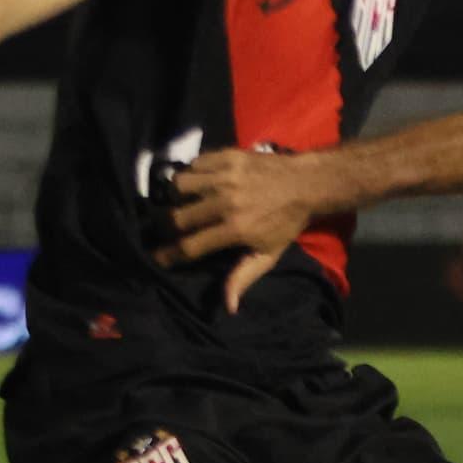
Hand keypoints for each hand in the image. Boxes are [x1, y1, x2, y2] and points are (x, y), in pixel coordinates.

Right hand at [160, 146, 336, 310]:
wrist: (307, 183)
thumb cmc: (286, 223)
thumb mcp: (269, 254)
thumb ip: (244, 277)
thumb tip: (228, 306)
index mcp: (235, 229)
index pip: (190, 246)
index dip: (167, 255)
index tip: (155, 257)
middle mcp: (226, 201)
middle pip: (177, 216)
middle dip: (166, 226)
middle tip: (168, 229)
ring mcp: (225, 176)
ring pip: (178, 185)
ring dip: (175, 196)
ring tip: (181, 202)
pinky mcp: (227, 156)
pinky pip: (193, 164)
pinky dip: (190, 174)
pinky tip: (197, 182)